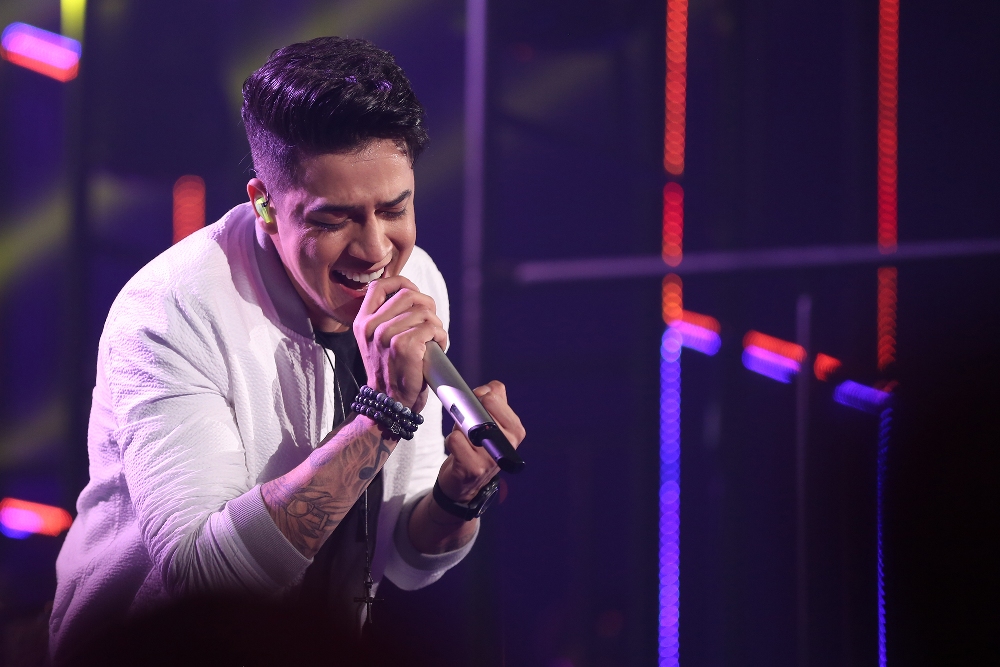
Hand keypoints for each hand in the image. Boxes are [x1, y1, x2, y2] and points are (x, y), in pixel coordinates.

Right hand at [353, 276, 447, 412]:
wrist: (389, 403)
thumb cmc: (391, 371)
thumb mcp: (377, 341)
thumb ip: (387, 318)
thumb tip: (413, 295)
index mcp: (362, 321)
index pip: (379, 286)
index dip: (402, 283)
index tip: (415, 294)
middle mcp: (371, 326)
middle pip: (408, 295)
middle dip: (427, 306)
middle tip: (430, 325)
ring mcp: (385, 335)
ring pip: (423, 311)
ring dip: (436, 325)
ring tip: (433, 340)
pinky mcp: (403, 346)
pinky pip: (431, 328)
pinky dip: (441, 336)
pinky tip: (438, 347)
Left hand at [436, 381, 526, 501]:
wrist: (465, 483)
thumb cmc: (478, 446)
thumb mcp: (491, 422)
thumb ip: (495, 400)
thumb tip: (489, 388)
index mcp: (515, 429)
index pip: (495, 396)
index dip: (479, 396)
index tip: (475, 406)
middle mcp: (507, 443)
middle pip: (480, 407)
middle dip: (468, 411)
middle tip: (468, 424)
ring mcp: (491, 457)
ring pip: (466, 423)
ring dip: (458, 428)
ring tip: (465, 440)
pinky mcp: (474, 468)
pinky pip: (455, 439)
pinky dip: (451, 441)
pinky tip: (458, 451)